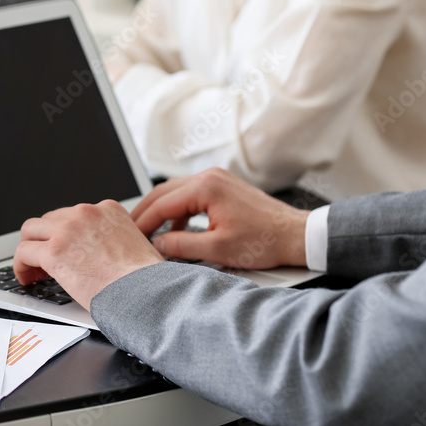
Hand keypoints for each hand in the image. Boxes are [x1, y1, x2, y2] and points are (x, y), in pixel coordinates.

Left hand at [13, 200, 163, 309]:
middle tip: (44, 261)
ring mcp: (68, 229)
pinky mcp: (54, 251)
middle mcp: (86, 213)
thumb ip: (114, 239)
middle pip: (50, 219)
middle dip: (45, 239)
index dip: (64, 233)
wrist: (145, 292)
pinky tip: (27, 279)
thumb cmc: (146, 280)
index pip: (73, 213)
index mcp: (107, 209)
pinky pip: (23, 252)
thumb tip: (99, 253)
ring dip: (29, 249)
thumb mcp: (136, 244)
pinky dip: (20, 266)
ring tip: (33, 269)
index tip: (63, 248)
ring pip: (31, 230)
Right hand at [131, 168, 308, 268]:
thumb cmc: (264, 241)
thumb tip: (158, 244)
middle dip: (145, 211)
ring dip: (160, 209)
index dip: (142, 221)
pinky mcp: (222, 185)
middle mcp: (209, 176)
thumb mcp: (218, 249)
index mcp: (206, 188)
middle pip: (163, 191)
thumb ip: (182, 246)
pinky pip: (190, 193)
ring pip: (175, 190)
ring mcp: (216, 178)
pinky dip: (177, 209)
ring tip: (148, 229)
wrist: (296, 234)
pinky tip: (175, 227)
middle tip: (130, 229)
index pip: (161, 203)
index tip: (130, 235)